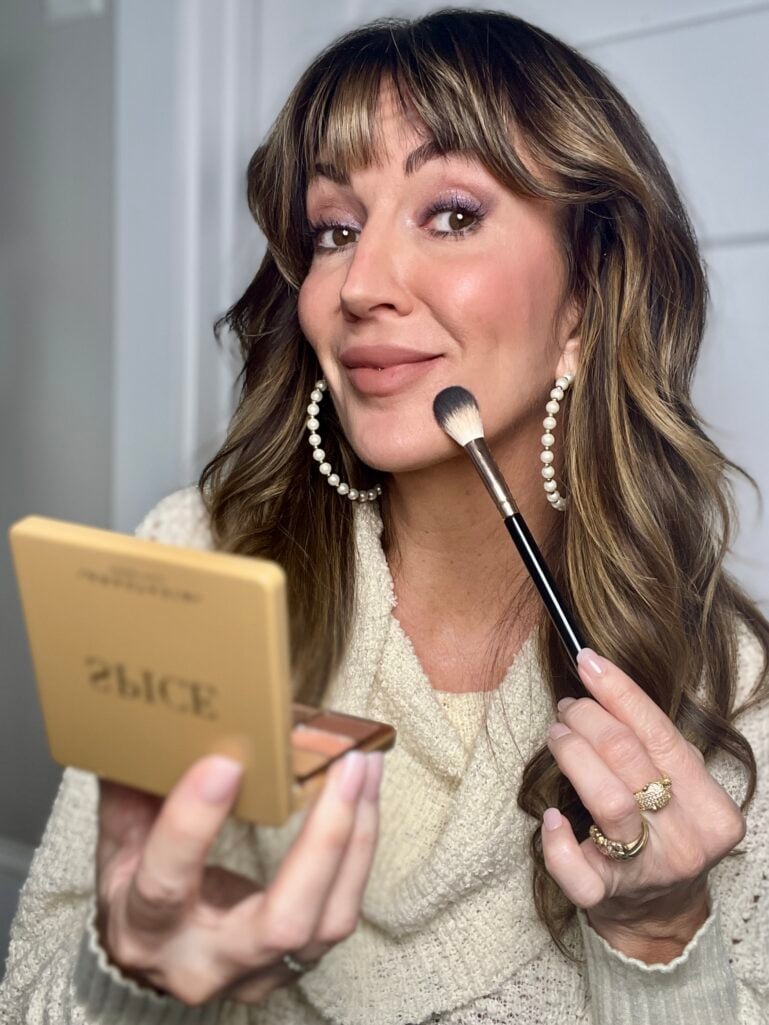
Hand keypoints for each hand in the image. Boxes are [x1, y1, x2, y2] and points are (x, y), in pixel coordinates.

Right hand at [96, 749, 382, 1004]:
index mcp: (146, 932)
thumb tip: (148, 721)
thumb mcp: (119, 842)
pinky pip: (343, 909)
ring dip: (356, 836)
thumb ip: (131, 790)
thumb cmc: (137, 891)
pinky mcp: (299, 963)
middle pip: (281, 921)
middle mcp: (207, 964)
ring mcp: (261, 971)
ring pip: (329, 920)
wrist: (158, 958)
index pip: (166, 885)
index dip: (194, 825)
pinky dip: (359, 847)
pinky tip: (364, 796)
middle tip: (345, 766)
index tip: (224, 764)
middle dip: (323, 840)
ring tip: (365, 768)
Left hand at [541, 647, 745, 961]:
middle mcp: (686, 840)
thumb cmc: (664, 831)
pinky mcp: (606, 897)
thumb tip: (602, 680)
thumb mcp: (679, 788)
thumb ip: (653, 745)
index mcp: (712, 809)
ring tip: (557, 734)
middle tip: (568, 707)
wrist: (659, 913)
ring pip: (607, 801)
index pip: (662, 734)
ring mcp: (647, 871)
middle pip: (629, 759)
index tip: (588, 661)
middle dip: (589, 719)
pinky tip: (549, 816)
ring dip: (572, 754)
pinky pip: (577, 870)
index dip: (620, 691)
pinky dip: (557, 841)